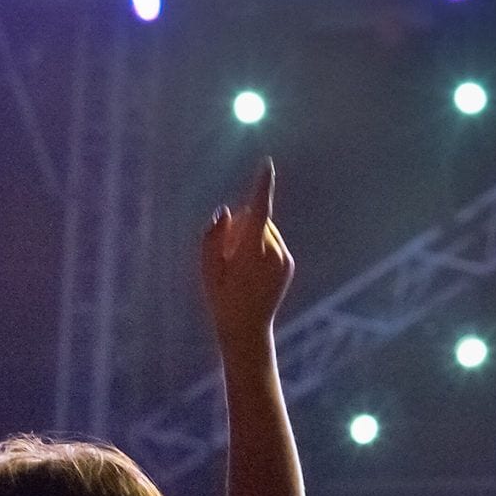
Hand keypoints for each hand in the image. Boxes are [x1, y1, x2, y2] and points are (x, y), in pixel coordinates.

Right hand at [199, 158, 294, 346]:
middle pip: (254, 219)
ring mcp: (284, 259)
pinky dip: (259, 247)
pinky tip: (250, 272)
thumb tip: (225, 211)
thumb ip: (212, 237)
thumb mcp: (207, 269)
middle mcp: (273, 253)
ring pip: (263, 229)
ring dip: (249, 238)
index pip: (257, 212)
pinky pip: (271, 241)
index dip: (261, 188)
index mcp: (251, 253)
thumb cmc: (221, 300)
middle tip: (226, 258)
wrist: (246, 330)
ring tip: (238, 268)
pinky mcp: (288, 263)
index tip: (267, 166)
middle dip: (239, 227)